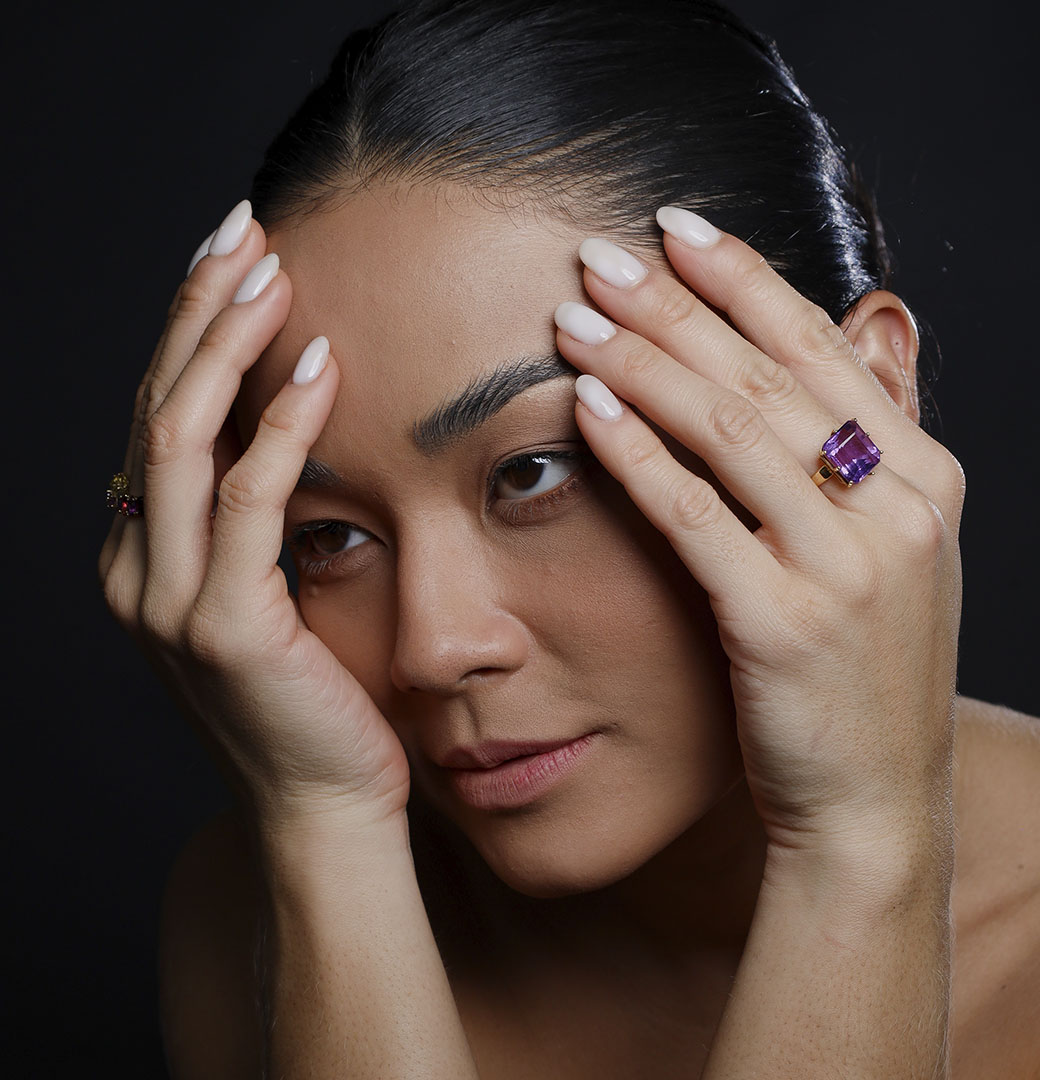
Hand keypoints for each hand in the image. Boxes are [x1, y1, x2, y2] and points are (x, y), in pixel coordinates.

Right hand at [98, 201, 410, 831]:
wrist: (324, 804)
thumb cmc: (314, 699)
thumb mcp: (268, 596)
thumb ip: (253, 523)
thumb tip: (279, 436)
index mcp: (143, 555)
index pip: (158, 415)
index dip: (188, 330)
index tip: (232, 259)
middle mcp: (135, 567)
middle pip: (156, 405)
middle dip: (195, 309)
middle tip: (241, 230)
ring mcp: (166, 598)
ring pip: (181, 435)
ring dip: (225, 342)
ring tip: (270, 268)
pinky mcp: (223, 626)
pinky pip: (251, 499)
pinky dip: (282, 425)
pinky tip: (322, 365)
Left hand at [554, 208, 962, 873]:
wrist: (875, 799)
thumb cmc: (863, 670)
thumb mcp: (895, 550)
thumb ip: (878, 439)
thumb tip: (871, 324)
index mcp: (925, 477)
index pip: (824, 347)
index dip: (744, 278)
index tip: (674, 227)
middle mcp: (898, 509)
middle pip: (768, 374)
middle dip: (676, 303)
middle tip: (599, 254)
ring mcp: (847, 568)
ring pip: (730, 430)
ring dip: (644, 361)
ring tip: (575, 315)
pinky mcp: (784, 625)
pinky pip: (696, 516)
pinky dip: (637, 454)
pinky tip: (585, 407)